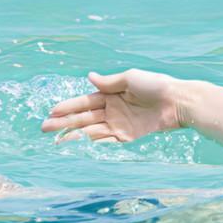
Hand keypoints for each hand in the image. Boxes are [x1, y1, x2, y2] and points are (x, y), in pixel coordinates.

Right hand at [41, 68, 185, 144]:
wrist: (178, 102)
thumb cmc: (156, 85)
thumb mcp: (130, 78)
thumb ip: (108, 82)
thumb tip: (89, 77)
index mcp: (110, 94)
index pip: (84, 102)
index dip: (67, 107)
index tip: (51, 111)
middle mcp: (111, 110)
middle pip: (83, 118)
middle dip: (64, 123)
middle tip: (44, 128)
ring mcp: (118, 124)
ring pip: (90, 131)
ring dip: (73, 135)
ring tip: (56, 141)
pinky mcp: (128, 137)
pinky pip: (106, 141)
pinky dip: (92, 144)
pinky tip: (78, 146)